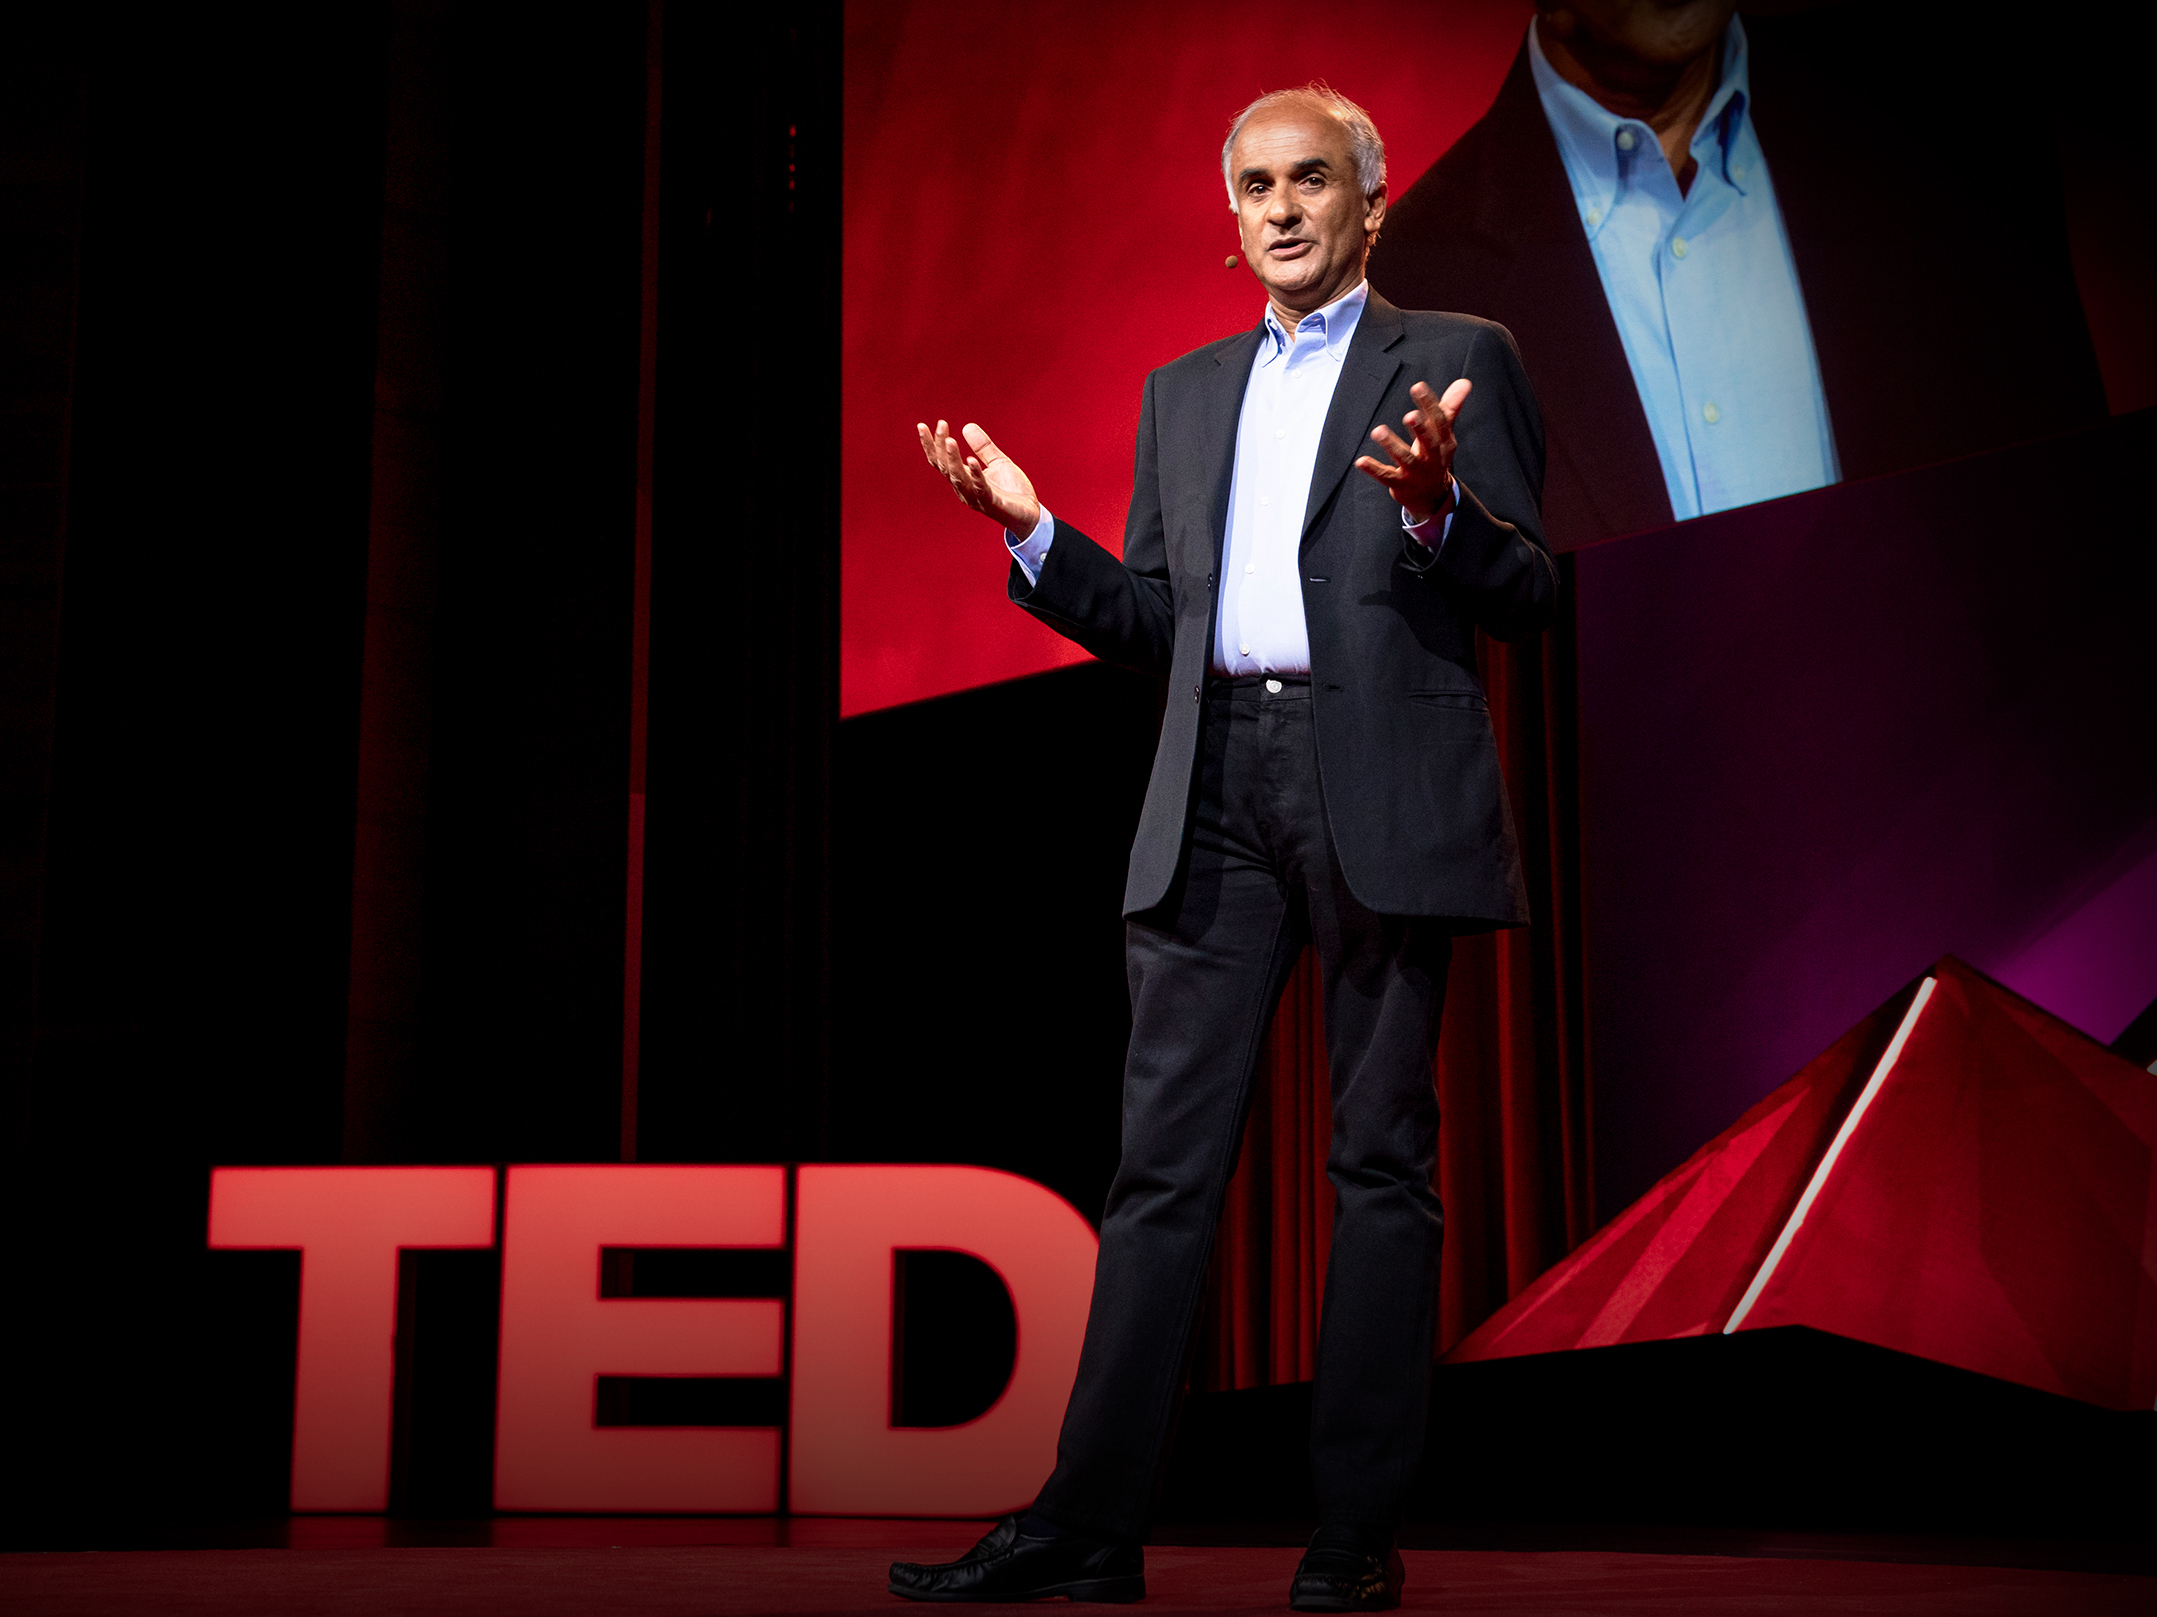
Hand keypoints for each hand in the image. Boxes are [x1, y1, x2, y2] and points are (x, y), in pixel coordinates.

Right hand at [917, 418, 1041, 536]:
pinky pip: (981, 489)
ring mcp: (977, 498)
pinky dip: (975, 475)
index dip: (931, 445)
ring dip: (952, 460)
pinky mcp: (992, 504)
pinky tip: (971, 460)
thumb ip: (983, 447)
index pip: (941, 462)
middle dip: (940, 447)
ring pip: (958, 478)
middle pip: (946, 468)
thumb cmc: (1012, 491)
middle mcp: (965, 490)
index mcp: (964, 479)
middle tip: (941, 425)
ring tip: (949, 441)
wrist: (1030, 515)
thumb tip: (967, 426)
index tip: (922, 426)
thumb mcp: (998, 462)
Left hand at [1354, 378, 1470, 523]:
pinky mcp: (1400, 484)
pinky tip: (1361, 461)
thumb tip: (1464, 382)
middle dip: (1420, 429)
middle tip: (1409, 416)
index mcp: (1443, 442)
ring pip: (1405, 459)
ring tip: (1378, 431)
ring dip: (1391, 446)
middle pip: (1428, 442)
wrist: (1432, 496)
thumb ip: (1450, 407)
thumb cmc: (1434, 457)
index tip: (1418, 387)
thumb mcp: (1444, 434)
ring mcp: (1415, 472)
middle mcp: (1431, 457)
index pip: (1439, 421)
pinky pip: (1386, 476)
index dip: (1429, 404)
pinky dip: (1374, 469)